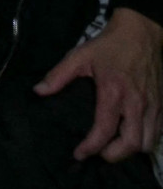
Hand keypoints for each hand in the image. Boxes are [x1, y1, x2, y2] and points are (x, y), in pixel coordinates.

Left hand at [36, 6, 161, 161]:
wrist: (141, 32)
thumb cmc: (109, 46)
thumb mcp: (79, 56)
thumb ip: (58, 75)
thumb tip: (39, 92)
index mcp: (114, 92)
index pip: (105, 129)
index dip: (91, 146)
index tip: (79, 153)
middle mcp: (137, 103)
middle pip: (132, 144)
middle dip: (114, 155)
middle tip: (98, 153)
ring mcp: (153, 106)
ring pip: (148, 142)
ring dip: (131, 150)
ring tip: (113, 146)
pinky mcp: (162, 105)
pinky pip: (158, 133)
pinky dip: (145, 140)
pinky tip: (130, 135)